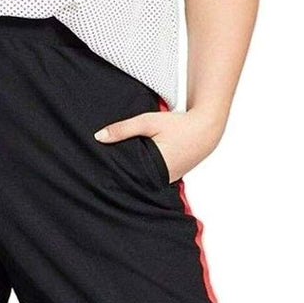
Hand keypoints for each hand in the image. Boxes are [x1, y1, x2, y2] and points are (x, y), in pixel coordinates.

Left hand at [94, 107, 221, 183]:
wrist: (206, 128)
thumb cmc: (177, 125)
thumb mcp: (147, 122)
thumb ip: (123, 129)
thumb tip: (98, 137)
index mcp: (156, 169)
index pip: (128, 177)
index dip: (113, 174)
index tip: (98, 171)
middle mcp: (163, 179)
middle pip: (135, 180)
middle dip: (120, 174)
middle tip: (99, 170)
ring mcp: (168, 180)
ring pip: (144, 179)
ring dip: (133, 172)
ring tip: (112, 167)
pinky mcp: (171, 175)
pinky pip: (152, 176)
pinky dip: (144, 170)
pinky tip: (134, 163)